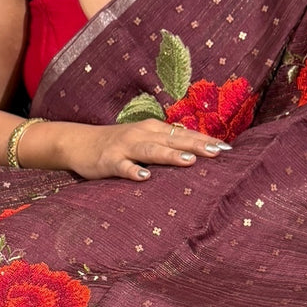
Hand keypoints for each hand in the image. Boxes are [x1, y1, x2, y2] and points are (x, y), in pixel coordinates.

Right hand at [55, 120, 230, 180]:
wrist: (78, 142)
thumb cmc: (116, 143)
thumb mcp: (143, 139)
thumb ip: (166, 143)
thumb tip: (196, 151)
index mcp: (153, 129)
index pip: (184, 134)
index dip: (204, 140)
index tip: (228, 148)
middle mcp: (142, 134)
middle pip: (173, 139)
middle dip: (196, 145)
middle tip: (219, 152)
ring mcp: (124, 147)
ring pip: (151, 150)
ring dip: (170, 155)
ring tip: (189, 161)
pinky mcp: (108, 161)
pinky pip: (122, 166)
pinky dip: (133, 171)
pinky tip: (144, 177)